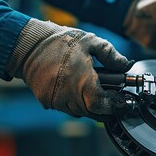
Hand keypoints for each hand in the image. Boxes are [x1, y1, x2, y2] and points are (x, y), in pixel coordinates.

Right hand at [7, 19, 132, 118]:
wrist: (29, 45)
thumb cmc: (60, 42)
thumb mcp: (91, 42)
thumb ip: (111, 55)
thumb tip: (126, 65)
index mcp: (82, 83)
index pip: (103, 105)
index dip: (115, 106)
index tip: (122, 102)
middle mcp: (69, 96)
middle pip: (93, 112)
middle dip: (105, 108)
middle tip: (113, 100)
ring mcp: (57, 101)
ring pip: (80, 113)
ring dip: (91, 107)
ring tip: (97, 95)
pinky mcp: (48, 101)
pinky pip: (67, 109)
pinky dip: (76, 104)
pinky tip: (79, 93)